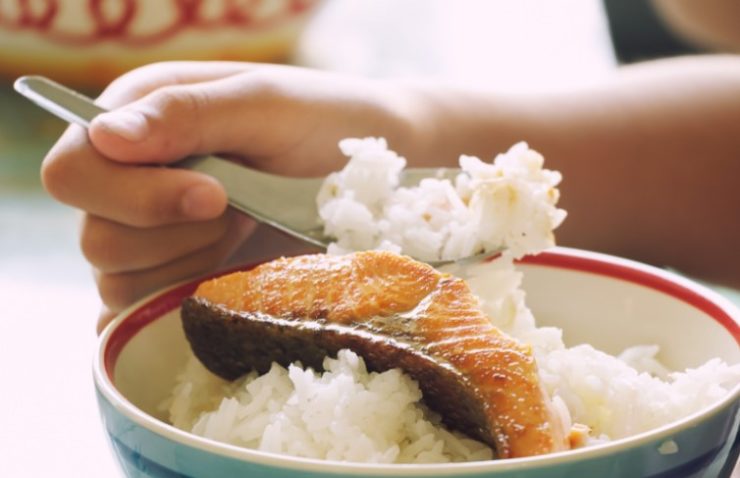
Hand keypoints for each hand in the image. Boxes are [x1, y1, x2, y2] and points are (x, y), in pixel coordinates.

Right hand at [41, 61, 421, 330]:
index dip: (133, 194)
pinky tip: (227, 278)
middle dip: (173, 234)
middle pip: (94, 237)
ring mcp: (156, 235)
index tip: (215, 195)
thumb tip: (103, 136)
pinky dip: (180, 307)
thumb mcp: (262, 104)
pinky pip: (145, 315)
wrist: (372, 170)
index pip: (73, 170)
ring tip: (245, 231)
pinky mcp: (181, 277)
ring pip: (120, 283)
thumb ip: (185, 115)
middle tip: (237, 211)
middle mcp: (133, 180)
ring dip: (190, 266)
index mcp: (136, 122)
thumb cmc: (322, 122)